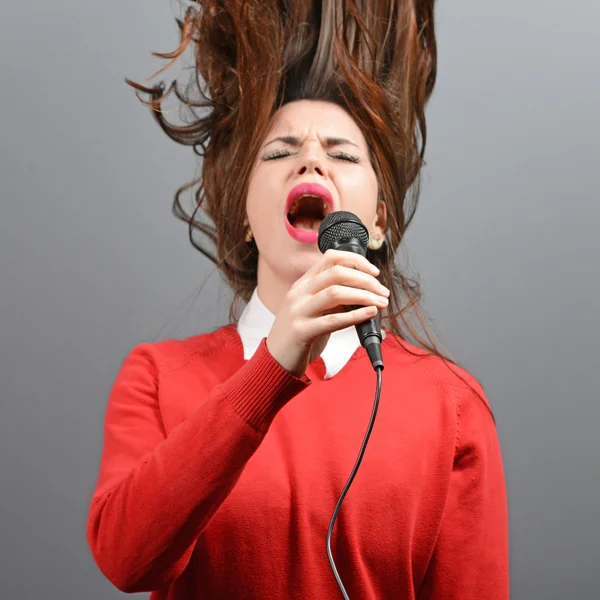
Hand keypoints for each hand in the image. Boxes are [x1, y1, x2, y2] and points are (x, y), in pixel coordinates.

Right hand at [266, 248, 389, 377]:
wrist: (276, 359)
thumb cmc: (300, 334)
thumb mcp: (314, 309)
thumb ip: (333, 298)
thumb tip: (365, 292)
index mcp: (302, 284)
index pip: (330, 258)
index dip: (356, 260)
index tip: (374, 272)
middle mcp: (299, 293)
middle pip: (337, 272)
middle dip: (366, 280)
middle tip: (383, 292)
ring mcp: (298, 310)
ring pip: (336, 292)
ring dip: (364, 296)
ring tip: (381, 303)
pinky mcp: (301, 331)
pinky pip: (332, 320)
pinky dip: (355, 315)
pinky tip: (369, 314)